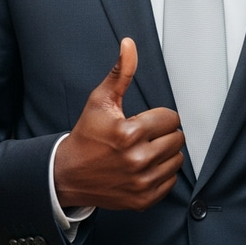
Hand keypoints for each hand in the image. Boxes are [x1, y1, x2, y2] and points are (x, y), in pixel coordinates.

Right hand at [54, 37, 184, 210]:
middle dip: (163, 134)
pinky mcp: (143, 199)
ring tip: (144, 150)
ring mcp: (141, 182)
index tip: (143, 121)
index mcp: (129, 133)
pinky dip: (162, 173)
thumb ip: (121, 72)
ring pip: (177, 159)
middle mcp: (137, 159)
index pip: (171, 118)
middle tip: (143, 136)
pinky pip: (171, 181)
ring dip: (165, 153)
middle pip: (177, 138)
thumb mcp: (101, 100)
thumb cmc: (87, 135)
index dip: (158, 117)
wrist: (68, 174)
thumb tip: (129, 45)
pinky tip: (144, 167)